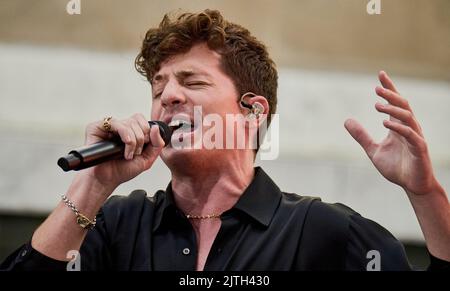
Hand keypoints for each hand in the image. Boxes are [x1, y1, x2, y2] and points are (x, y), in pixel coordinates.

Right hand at [79, 113, 164, 190]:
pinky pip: (115, 123)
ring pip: (128, 122)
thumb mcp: (147, 159)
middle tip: (136, 152)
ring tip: (128, 154)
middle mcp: (119, 127)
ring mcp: (107, 127)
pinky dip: (125, 135)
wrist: (107, 180)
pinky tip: (124, 147)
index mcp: (130, 131)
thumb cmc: (122, 170)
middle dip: (141, 138)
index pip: (142, 120)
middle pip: (137, 119)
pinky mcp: (96, 127)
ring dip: (134, 141)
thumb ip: (157, 144)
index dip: (147, 132)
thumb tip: (155, 127)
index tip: (144, 147)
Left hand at [344, 71, 437, 195]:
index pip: (395, 103)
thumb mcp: (373, 150)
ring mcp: (415, 137)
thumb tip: (347, 120)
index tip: (380, 74)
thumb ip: (361, 136)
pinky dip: (398, 128)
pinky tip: (386, 124)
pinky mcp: (419, 149)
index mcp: (398, 126)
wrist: (411, 185)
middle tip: (376, 88)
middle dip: (391, 95)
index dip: (389, 88)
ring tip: (377, 105)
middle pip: (402, 105)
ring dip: (392, 109)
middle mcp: (409, 128)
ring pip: (407, 117)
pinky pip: (411, 135)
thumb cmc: (396, 167)